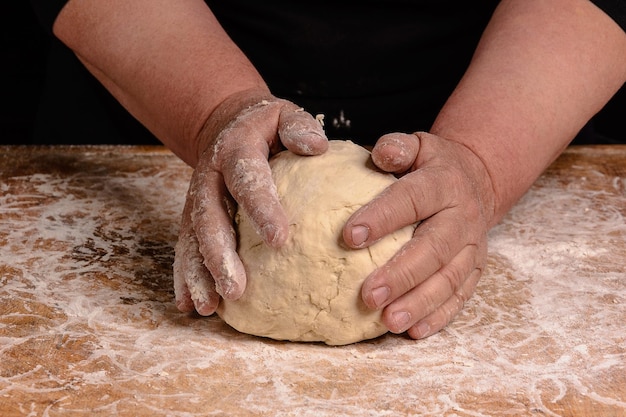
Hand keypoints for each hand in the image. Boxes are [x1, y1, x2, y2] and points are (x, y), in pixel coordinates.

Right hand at [173, 89, 327, 314]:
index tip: (280, 239)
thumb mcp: (284, 114)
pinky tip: (189, 304)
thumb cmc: (264, 125)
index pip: (248, 181)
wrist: (224, 123)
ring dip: (198, 274)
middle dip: (220, 255)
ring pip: (193, 240)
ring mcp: (197, 200)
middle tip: (235, 288)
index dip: (261, 209)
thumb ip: (299, 126)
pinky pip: (185, 247)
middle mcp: (210, 178)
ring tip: (208, 306)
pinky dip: (185, 276)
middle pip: (210, 219)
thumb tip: (317, 147)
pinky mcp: (192, 217)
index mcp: (236, 151)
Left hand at [343, 132, 495, 338]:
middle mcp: (462, 218)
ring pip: (448, 279)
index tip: (349, 237)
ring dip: (419, 303)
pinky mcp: (475, 270)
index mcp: (444, 184)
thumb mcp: (419, 145)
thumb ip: (399, 148)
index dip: (382, 218)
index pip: (412, 200)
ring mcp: (473, 247)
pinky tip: (414, 331)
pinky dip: (439, 316)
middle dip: (400, 275)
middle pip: (433, 249)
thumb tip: (380, 154)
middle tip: (368, 296)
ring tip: (389, 322)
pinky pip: (460, 296)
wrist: (477, 180)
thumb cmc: (432, 166)